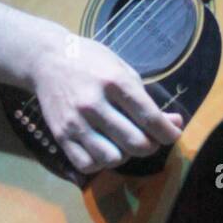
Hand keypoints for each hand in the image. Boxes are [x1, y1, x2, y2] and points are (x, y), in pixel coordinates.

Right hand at [29, 27, 183, 176]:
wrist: (47, 59)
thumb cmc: (91, 61)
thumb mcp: (122, 70)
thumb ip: (146, 99)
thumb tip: (174, 122)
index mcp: (115, 82)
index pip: (150, 117)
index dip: (168, 132)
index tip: (173, 134)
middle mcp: (94, 103)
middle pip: (135, 142)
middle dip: (151, 145)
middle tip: (150, 138)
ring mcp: (75, 121)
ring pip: (112, 158)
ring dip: (126, 156)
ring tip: (125, 143)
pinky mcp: (60, 135)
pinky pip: (87, 164)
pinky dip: (101, 163)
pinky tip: (105, 150)